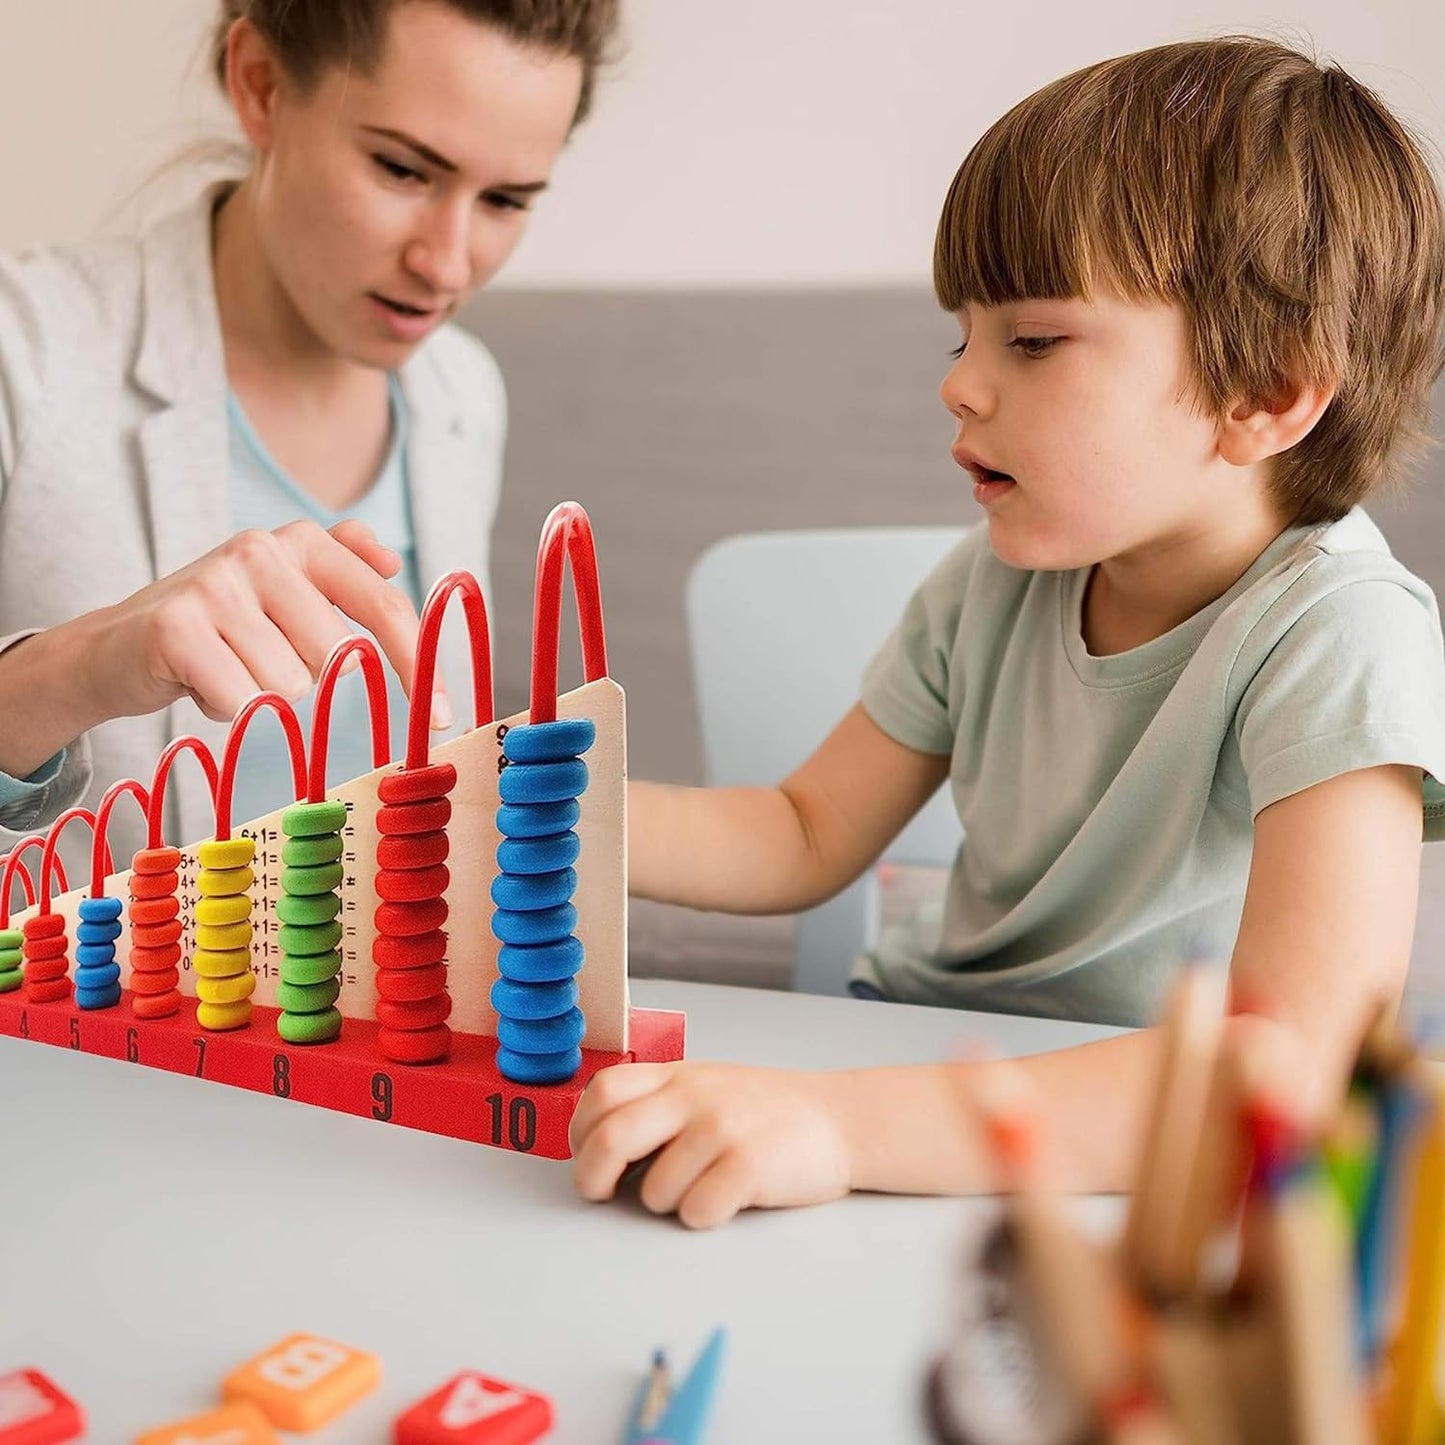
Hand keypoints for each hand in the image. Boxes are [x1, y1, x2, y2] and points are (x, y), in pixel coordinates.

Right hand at [84, 519, 450, 725]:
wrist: (115, 646)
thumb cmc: (220, 625)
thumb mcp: (284, 589)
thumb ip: (342, 564)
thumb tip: (391, 558)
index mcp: (302, 542)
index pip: (384, 606)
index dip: (418, 666)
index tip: (441, 716)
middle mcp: (262, 551)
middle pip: (340, 657)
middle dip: (311, 681)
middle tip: (264, 664)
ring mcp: (218, 585)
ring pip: (292, 684)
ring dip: (264, 695)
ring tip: (228, 669)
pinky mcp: (178, 628)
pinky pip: (243, 700)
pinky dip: (227, 708)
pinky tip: (202, 684)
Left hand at [569, 1061, 854, 1228]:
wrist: (837, 1119)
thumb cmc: (762, 1112)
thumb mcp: (705, 1087)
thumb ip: (657, 1103)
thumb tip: (596, 1148)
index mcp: (677, 1075)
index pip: (603, 1092)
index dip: (581, 1130)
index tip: (587, 1154)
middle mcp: (694, 1096)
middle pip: (610, 1138)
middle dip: (593, 1178)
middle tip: (602, 1194)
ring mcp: (721, 1129)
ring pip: (653, 1191)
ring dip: (666, 1204)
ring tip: (698, 1187)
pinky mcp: (749, 1166)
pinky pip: (695, 1212)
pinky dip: (702, 1217)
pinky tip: (725, 1200)